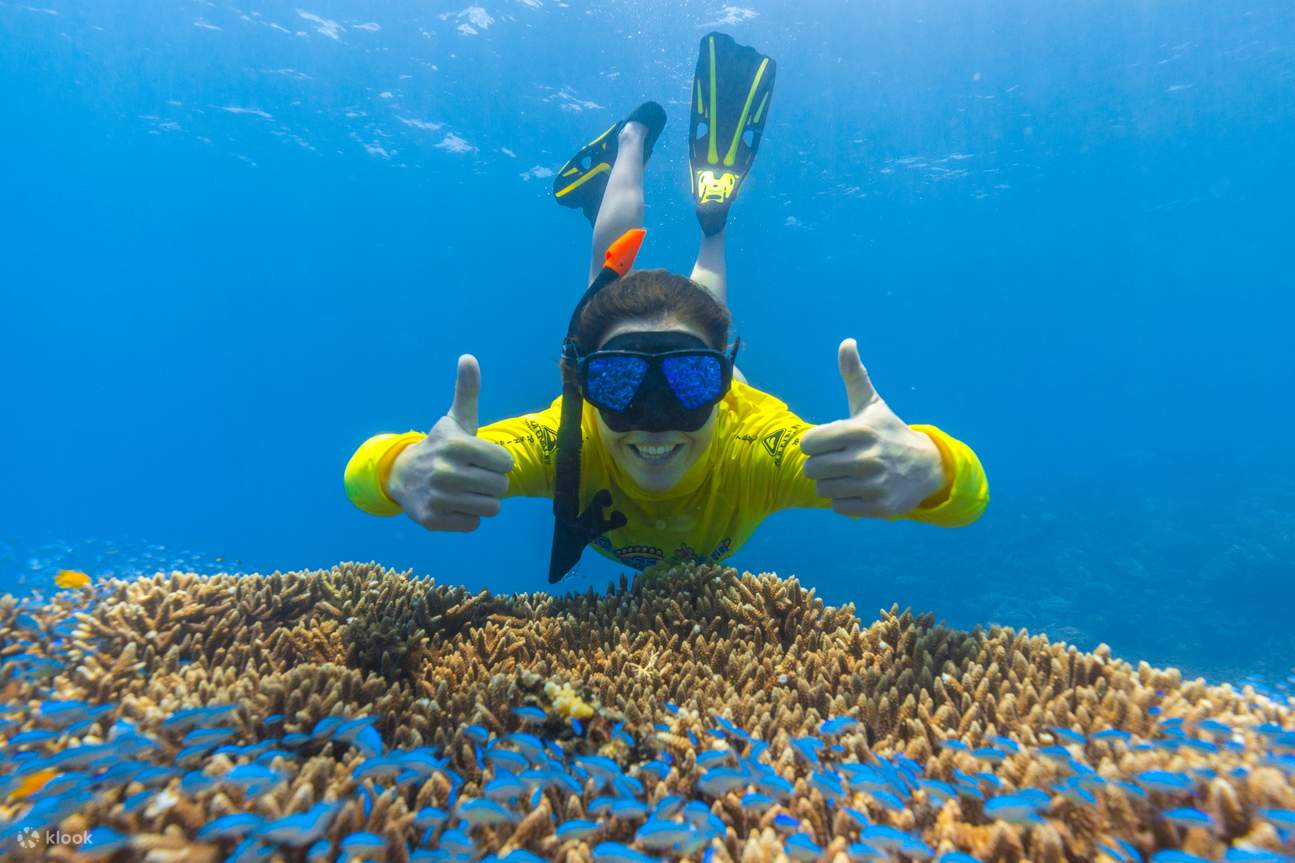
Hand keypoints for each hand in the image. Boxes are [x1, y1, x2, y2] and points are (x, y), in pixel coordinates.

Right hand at [386, 355, 515, 531]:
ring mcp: (437, 497)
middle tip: (474, 476)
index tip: (483, 458)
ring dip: (483, 500)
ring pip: (490, 508)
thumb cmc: (441, 446)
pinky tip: (453, 504)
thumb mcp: (454, 420)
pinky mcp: (432, 520)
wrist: (402, 476)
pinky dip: (468, 517)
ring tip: (465, 490)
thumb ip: (466, 391)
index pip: (505, 462)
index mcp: (454, 444)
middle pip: (500, 487)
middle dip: (493, 483)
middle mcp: (443, 471)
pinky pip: (474, 524)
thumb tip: (469, 357)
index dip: (499, 461)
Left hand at [799, 339, 946, 517]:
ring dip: (831, 484)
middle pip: (812, 469)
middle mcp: (868, 457)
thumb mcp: (872, 405)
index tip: (829, 442)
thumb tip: (847, 342)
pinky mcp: (880, 507)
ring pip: (823, 490)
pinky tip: (860, 490)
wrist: (926, 467)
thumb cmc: (888, 432)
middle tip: (838, 461)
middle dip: (820, 466)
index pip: (809, 443)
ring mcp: (875, 484)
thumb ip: (855, 376)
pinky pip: (839, 508)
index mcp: (860, 430)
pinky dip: (844, 501)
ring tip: (848, 475)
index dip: (814, 444)